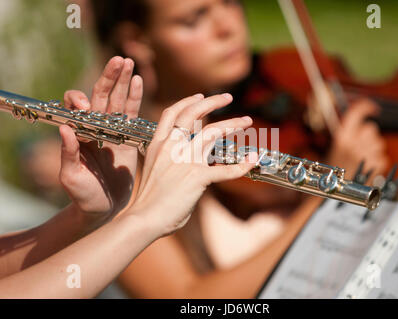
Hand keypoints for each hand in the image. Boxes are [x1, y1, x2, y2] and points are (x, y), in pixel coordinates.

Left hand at [59, 56, 142, 221]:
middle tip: (117, 60)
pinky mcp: (128, 136)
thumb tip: (65, 129)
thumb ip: (67, 155)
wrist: (104, 207)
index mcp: (79, 135)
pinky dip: (135, 97)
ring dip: (122, 81)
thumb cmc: (84, 195)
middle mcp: (95, 128)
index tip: (84, 105)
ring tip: (128, 62)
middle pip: (100, 96)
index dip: (80, 100)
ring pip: (117, 100)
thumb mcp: (71, 178)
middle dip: (108, 77)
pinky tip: (137, 81)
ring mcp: (113, 130)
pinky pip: (132, 113)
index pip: (77, 108)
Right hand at [126, 93, 257, 237]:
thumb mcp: (155, 169)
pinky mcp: (197, 177)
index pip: (173, 113)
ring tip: (246, 121)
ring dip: (232, 123)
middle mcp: (171, 147)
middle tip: (228, 96)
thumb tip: (191, 156)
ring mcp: (185, 160)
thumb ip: (171, 159)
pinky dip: (242, 165)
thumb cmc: (149, 199)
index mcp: (158, 144)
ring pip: (213, 132)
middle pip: (193, 113)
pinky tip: (252, 160)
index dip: (188, 101)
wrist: (144, 218)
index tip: (201, 96)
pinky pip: (225, 169)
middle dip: (212, 101)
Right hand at [327, 99, 388, 178]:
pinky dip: (377, 162)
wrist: (334, 190)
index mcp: (341, 137)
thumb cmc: (334, 169)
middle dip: (368, 135)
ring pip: (379, 143)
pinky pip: (383, 157)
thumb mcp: (335, 148)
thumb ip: (348, 134)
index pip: (356, 113)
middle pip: (371, 128)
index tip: (373, 108)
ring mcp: (366, 154)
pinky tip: (366, 169)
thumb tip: (365, 123)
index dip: (365, 107)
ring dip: (373, 149)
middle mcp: (354, 144)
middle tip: (358, 146)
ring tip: (361, 160)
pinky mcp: (376, 165)